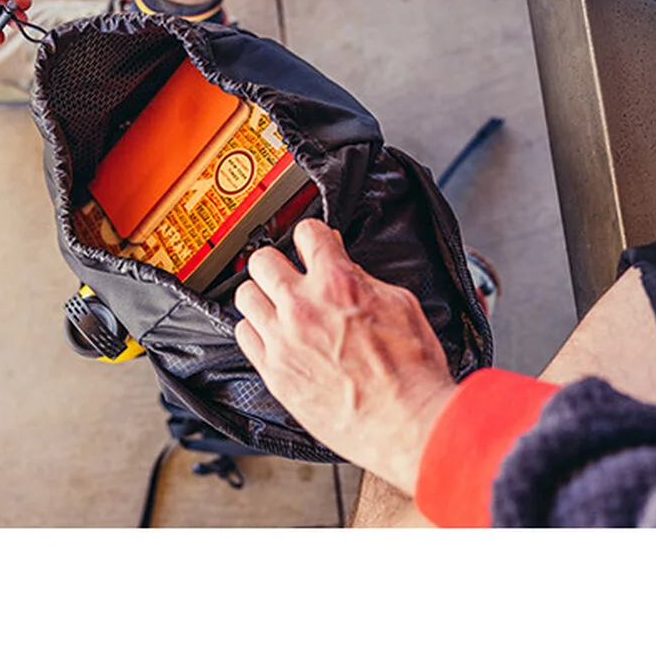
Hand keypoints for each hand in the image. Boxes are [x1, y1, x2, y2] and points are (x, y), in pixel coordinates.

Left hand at [234, 219, 455, 492]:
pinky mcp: (274, 372)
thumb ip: (365, 280)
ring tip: (277, 305)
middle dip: (279, 262)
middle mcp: (302, 307)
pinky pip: (243, 336)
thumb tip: (346, 267)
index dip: (312, 236)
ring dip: (262, 295)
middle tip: (290, 274)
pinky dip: (256, 330)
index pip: (307, 232)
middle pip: (262, 260)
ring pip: (245, 295)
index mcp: (338, 284)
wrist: (406, 423)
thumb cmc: (412, 372)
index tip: (313, 244)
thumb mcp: (402, 306)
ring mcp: (283, 340)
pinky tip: (272, 335)